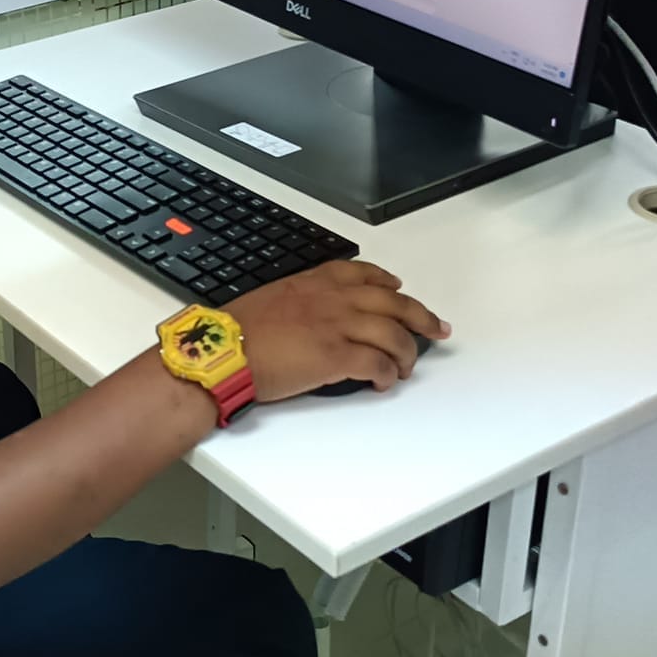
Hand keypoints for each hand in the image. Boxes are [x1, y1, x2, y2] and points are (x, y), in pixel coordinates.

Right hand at [227, 261, 448, 400]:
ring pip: (394, 334)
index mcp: (313, 283)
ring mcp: (337, 326)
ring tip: (406, 368)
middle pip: (393, 302)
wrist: (222, 351)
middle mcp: (332, 299)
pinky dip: (387, 374)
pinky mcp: (337, 356)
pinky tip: (385, 382)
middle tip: (435, 328)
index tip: (397, 286)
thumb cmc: (235, 333)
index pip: (362, 274)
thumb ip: (298, 305)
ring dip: (406, 353)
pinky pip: (378, 364)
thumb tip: (308, 322)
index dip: (386, 281)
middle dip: (420, 316)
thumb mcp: (269, 302)